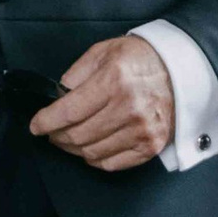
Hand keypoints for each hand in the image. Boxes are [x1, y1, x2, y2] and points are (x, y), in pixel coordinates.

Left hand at [30, 33, 174, 172]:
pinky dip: (94, 159)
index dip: (46, 122)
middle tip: (51, 132)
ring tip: (68, 139)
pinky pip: (111, 164)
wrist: (181, 71)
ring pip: (91, 153)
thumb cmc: (139, 59)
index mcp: (114, 81)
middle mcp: (129, 108)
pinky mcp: (150, 146)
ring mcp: (142, 130)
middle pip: (77, 135)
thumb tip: (57, 98)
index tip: (36, 126)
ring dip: (73, 149)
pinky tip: (90, 148)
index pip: (69, 111)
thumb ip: (76, 74)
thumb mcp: (103, 53)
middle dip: (56, 136)